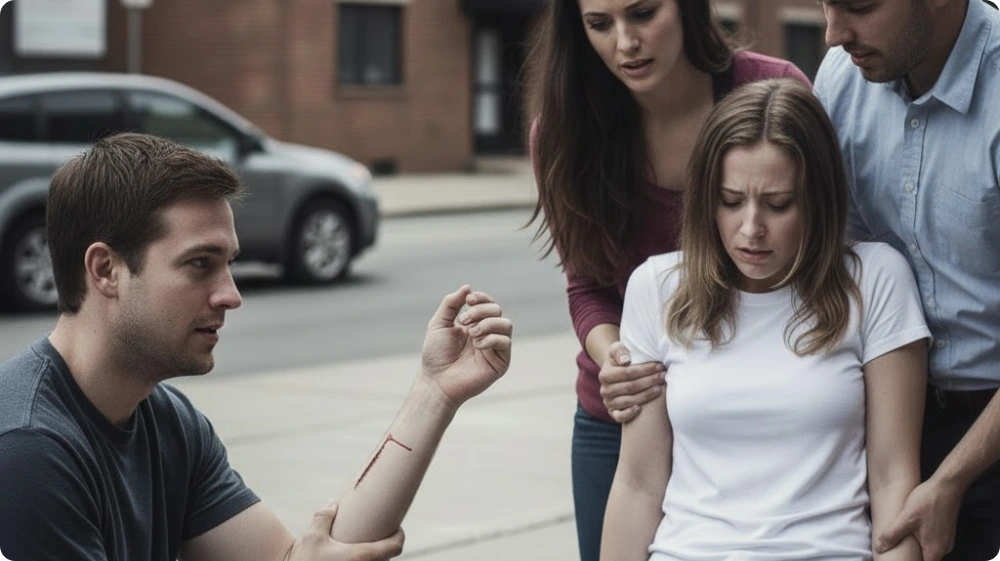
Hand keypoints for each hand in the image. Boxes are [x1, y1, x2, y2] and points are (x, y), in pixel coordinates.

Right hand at [289, 501, 403, 560]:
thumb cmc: (304, 559)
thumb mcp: (313, 535)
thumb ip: (324, 516)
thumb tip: (333, 502)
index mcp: (361, 556)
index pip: (394, 547)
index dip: (399, 536)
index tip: (397, 528)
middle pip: (388, 557)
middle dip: (386, 546)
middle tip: (381, 532)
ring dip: (377, 556)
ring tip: (368, 544)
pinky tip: (358, 557)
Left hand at [420, 286, 512, 407]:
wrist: (437, 382)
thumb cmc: (436, 356)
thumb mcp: (439, 324)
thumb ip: (451, 304)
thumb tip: (467, 287)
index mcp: (474, 324)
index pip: (488, 304)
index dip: (481, 298)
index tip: (468, 300)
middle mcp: (487, 334)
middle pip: (497, 310)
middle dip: (480, 311)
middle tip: (463, 321)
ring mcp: (495, 348)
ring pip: (506, 324)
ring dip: (487, 323)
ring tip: (471, 334)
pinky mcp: (501, 362)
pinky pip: (506, 342)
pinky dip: (491, 338)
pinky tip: (477, 345)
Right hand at [599, 341, 664, 422]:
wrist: (615, 372)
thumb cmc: (620, 359)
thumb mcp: (617, 349)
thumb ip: (620, 351)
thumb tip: (626, 361)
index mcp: (604, 375)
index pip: (627, 373)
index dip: (644, 370)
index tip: (659, 366)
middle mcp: (605, 390)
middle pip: (630, 387)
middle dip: (649, 381)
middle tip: (663, 376)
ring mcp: (608, 402)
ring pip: (629, 401)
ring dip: (646, 395)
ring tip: (660, 388)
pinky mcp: (613, 412)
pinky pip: (619, 417)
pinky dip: (629, 414)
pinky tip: (640, 408)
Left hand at [875, 478, 963, 560]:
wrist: (947, 486)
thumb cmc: (927, 502)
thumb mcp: (905, 518)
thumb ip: (892, 535)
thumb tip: (879, 548)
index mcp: (934, 550)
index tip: (898, 560)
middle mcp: (944, 549)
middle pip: (926, 559)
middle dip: (912, 557)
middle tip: (896, 551)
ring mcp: (946, 540)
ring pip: (930, 550)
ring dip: (917, 548)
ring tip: (902, 541)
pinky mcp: (946, 531)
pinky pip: (933, 542)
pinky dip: (922, 540)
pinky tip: (912, 532)